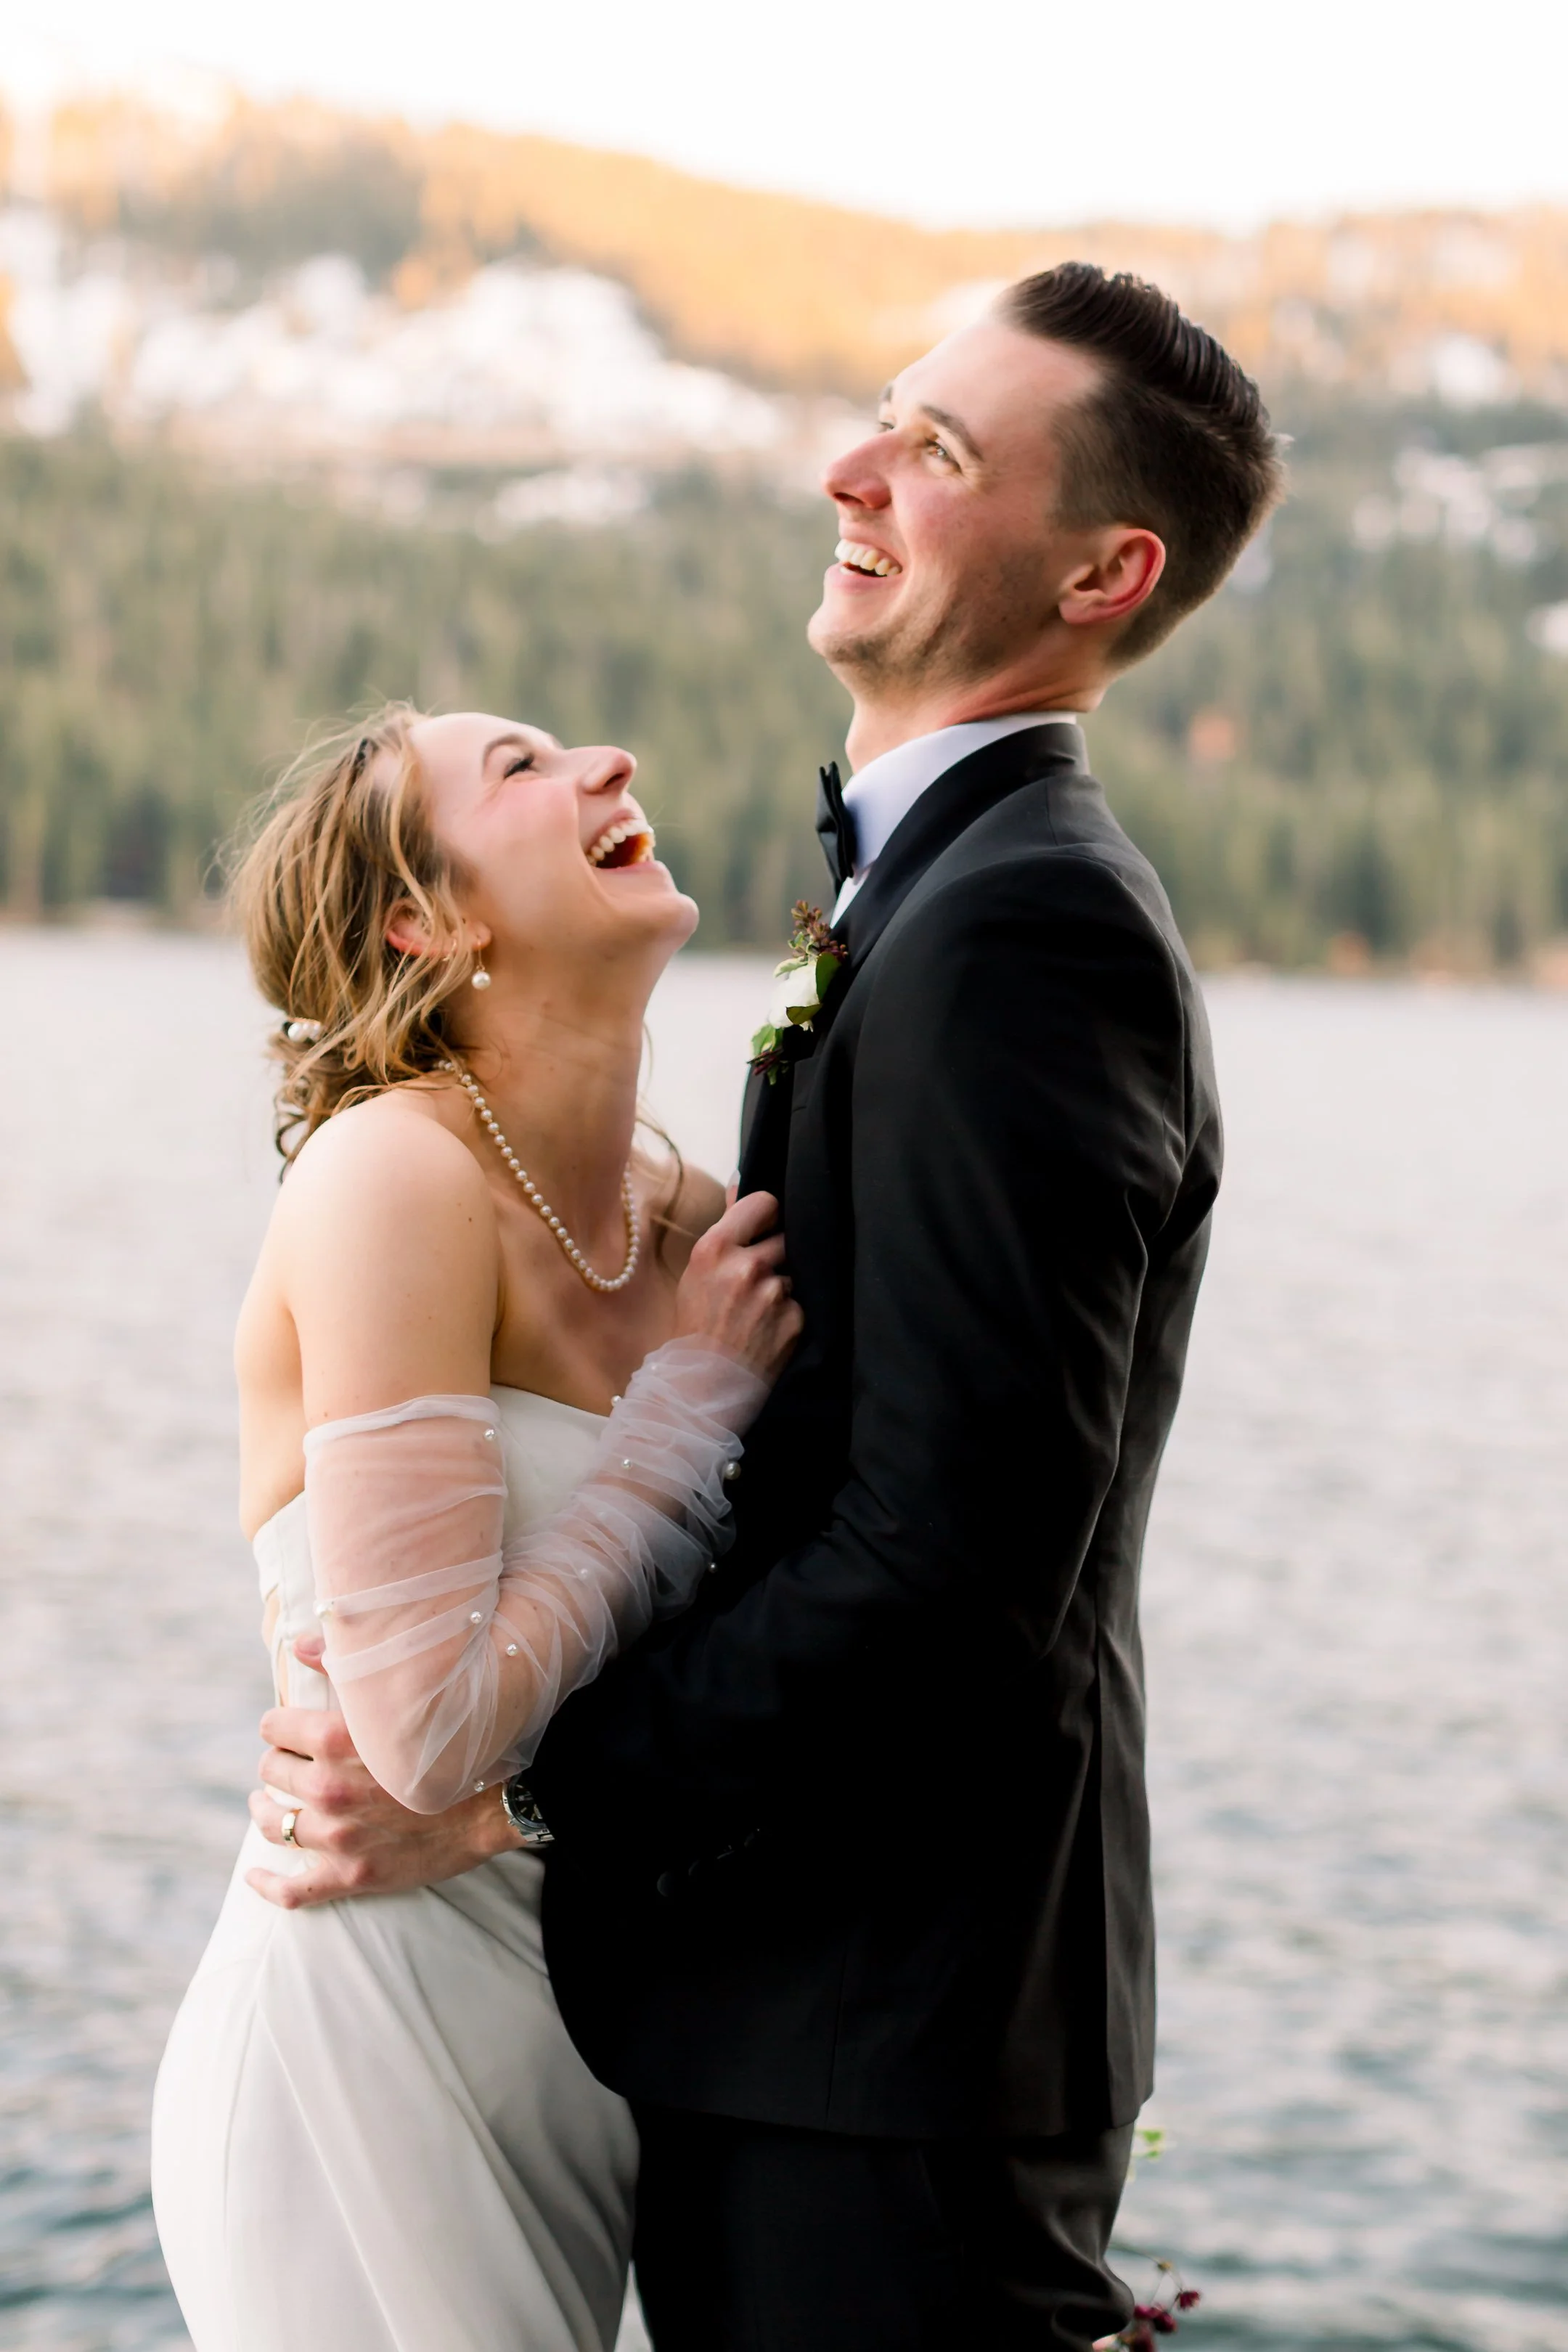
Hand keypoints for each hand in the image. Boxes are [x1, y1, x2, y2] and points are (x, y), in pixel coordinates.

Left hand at [247, 1642, 519, 1909]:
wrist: (495, 1804)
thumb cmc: (451, 1742)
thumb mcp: (400, 1696)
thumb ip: (344, 1666)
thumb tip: (298, 1644)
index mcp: (338, 1740)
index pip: (274, 1727)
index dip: (279, 1725)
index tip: (287, 1728)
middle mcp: (331, 1789)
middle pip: (271, 1772)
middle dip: (277, 1764)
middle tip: (288, 1763)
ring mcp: (339, 1838)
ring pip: (274, 1824)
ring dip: (266, 1811)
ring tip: (268, 1805)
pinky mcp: (352, 1876)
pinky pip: (292, 1891)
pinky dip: (266, 1883)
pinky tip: (255, 1875)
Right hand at [672, 1188, 802, 1382]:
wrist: (701, 1385)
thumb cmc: (695, 1327)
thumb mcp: (697, 1271)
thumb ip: (726, 1226)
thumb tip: (741, 1179)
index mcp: (715, 1248)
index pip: (764, 1202)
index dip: (768, 1214)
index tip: (765, 1226)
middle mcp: (747, 1267)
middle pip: (785, 1237)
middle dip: (776, 1254)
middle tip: (757, 1278)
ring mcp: (774, 1294)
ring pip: (794, 1272)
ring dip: (783, 1284)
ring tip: (760, 1310)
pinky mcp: (794, 1320)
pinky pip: (801, 1303)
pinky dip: (790, 1313)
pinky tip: (769, 1329)